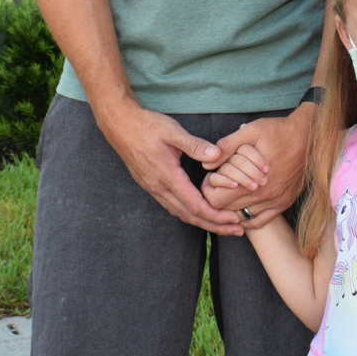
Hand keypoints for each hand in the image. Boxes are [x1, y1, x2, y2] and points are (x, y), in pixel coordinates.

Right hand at [95, 100, 245, 234]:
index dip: (216, 215)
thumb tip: (217, 154)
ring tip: (223, 226)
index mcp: (167, 176)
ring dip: (203, 222)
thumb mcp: (173, 131)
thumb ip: (195, 145)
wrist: (119, 125)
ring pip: (180, 213)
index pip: (195, 205)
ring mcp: (153, 188)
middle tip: (237, 230)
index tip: (234, 219)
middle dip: (215, 225)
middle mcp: (159, 188)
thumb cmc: (146, 125)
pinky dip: (190, 213)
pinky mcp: (150, 185)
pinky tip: (200, 213)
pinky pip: (172, 206)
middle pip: (190, 216)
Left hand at [201, 105, 314, 225]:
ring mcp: (275, 202)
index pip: (217, 202)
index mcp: (251, 181)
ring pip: (243, 217)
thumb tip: (206, 161)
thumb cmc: (279, 132)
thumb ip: (226, 147)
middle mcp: (263, 197)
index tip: (211, 179)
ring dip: (234, 207)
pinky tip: (243, 208)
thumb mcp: (250, 132)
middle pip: (227, 211)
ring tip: (231, 193)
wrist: (311, 136)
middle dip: (220, 199)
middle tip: (220, 185)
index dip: (209, 191)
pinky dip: (249, 218)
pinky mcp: (284, 203)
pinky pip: (261, 221)